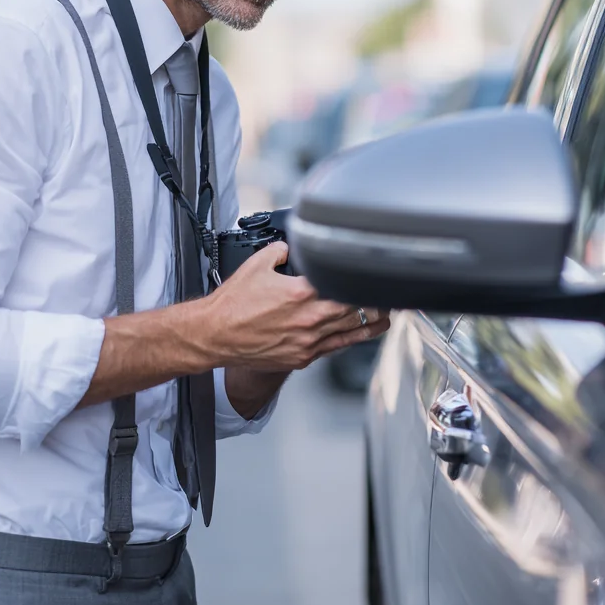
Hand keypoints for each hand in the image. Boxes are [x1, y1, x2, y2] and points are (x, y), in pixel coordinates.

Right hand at [204, 242, 389, 372]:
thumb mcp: (257, 263)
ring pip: (353, 333)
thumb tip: (293, 246)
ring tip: (386, 314)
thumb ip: (282, 251)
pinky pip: (336, 348)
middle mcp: (309, 320)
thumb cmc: (233, 303)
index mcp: (301, 293)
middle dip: (377, 301)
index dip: (363, 278)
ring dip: (373, 323)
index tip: (375, 272)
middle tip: (389, 293)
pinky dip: (351, 338)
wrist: (214, 335)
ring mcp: (308, 343)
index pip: (345, 284)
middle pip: (358, 310)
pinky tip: (360, 333)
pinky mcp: (303, 358)